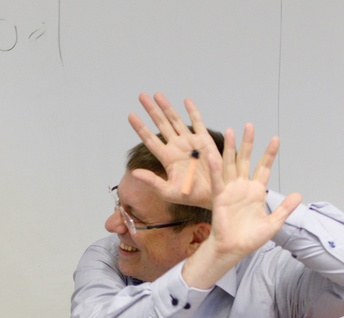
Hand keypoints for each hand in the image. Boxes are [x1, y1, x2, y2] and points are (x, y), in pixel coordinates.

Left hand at [127, 93, 218, 207]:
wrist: (212, 195)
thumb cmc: (190, 196)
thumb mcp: (169, 192)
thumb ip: (152, 181)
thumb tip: (134, 173)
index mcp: (167, 158)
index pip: (150, 139)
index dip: (140, 127)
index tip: (131, 115)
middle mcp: (177, 147)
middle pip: (161, 125)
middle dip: (151, 110)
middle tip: (141, 96)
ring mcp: (190, 142)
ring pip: (175, 120)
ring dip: (167, 107)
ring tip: (157, 94)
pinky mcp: (204, 140)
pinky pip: (197, 123)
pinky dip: (192, 111)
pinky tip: (186, 101)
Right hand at [182, 125, 301, 288]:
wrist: (234, 249)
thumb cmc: (251, 238)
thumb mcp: (273, 223)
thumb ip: (284, 208)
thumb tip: (298, 195)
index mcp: (257, 191)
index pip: (264, 168)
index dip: (269, 154)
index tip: (276, 139)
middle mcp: (243, 187)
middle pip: (246, 160)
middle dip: (248, 143)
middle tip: (250, 125)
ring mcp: (231, 190)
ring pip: (230, 165)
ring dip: (230, 148)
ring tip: (230, 131)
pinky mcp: (220, 198)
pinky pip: (218, 181)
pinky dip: (215, 168)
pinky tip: (213, 155)